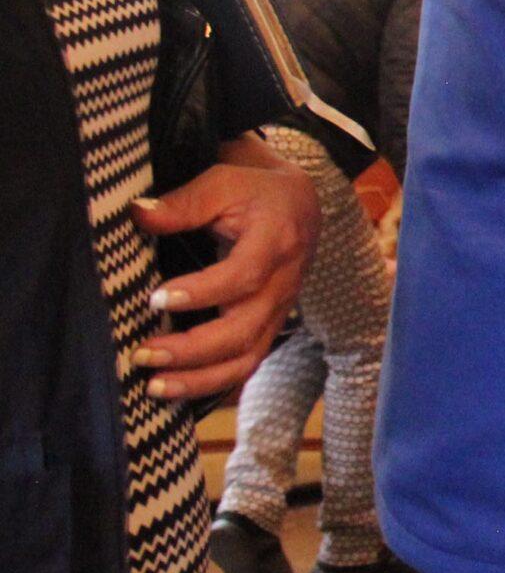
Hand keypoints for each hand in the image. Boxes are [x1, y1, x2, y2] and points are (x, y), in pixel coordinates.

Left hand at [128, 135, 317, 400]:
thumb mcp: (222, 183)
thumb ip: (182, 202)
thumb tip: (138, 214)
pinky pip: (245, 364)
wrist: (298, 205)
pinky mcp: (269, 326)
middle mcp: (284, 283)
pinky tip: (174, 389)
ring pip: (247, 358)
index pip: (244, 277)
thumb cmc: (255, 191)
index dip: (202, 293)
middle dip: (192, 349)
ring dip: (200, 379)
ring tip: (154, 387)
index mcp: (277, 242)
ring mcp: (279, 310)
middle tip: (143, 353)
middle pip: (245, 330)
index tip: (156, 298)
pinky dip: (210, 383)